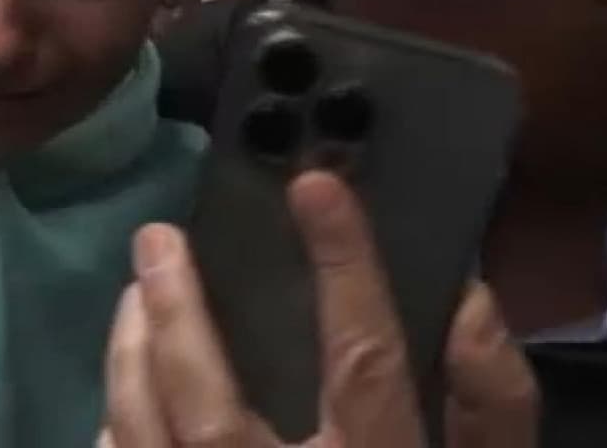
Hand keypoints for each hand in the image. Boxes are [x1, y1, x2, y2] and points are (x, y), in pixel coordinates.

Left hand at [100, 172, 536, 447]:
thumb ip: (492, 408)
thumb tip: (465, 297)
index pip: (365, 361)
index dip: (343, 267)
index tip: (315, 184)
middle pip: (211, 402)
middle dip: (179, 310)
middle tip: (157, 238)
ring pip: (147, 440)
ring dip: (130, 362)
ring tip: (132, 300)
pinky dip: (114, 441)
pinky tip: (117, 405)